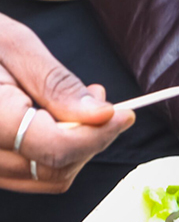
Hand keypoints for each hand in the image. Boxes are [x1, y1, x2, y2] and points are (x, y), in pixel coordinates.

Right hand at [0, 14, 134, 192]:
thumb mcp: (10, 44)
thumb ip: (56, 84)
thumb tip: (102, 114)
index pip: (55, 148)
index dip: (98, 134)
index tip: (125, 114)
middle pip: (56, 169)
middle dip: (91, 139)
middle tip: (101, 102)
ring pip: (48, 177)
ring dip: (77, 146)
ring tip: (80, 107)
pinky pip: (32, 173)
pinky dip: (57, 151)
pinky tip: (60, 121)